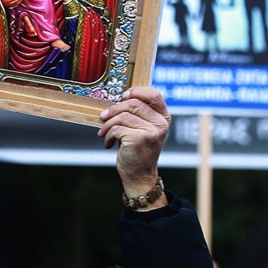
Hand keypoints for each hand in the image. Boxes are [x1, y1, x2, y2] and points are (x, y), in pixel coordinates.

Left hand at [98, 86, 170, 208]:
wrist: (139, 175)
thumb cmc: (139, 150)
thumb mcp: (146, 129)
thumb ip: (141, 114)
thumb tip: (121, 98)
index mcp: (164, 118)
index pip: (154, 95)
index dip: (137, 92)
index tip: (124, 96)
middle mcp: (161, 124)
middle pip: (133, 104)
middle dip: (114, 109)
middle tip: (103, 117)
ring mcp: (151, 132)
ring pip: (122, 116)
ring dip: (108, 125)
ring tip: (104, 133)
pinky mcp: (139, 139)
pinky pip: (116, 128)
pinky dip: (108, 135)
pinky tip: (109, 143)